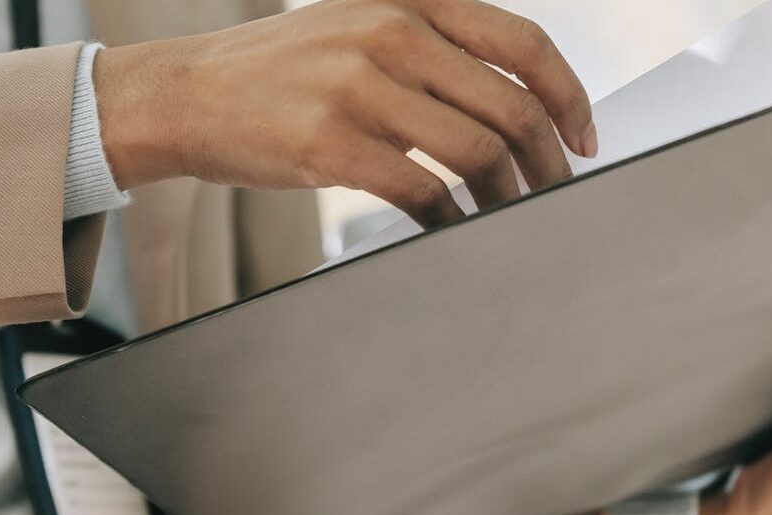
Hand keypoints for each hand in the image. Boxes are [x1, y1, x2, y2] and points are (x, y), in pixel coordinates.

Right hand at [94, 0, 595, 226]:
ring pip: (477, 152)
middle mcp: (389, 30)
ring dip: (508, 197)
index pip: (524, 43)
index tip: (586, 138)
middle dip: (548, 161)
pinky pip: (423, 192)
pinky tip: (453, 230)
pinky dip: (452, 220)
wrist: (185, 93)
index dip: (570, 96)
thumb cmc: (285, 72)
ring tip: (508, 217)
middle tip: (554, 193)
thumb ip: (435, 49)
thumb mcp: (362, 25)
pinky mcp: (329, 142)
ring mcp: (358, 85)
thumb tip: (522, 109)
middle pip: (511, 105)